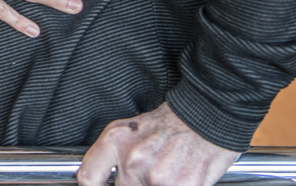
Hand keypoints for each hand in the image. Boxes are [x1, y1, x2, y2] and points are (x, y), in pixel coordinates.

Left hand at [77, 103, 239, 185]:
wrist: (206, 116)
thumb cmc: (168, 123)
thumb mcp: (128, 129)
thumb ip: (109, 155)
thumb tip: (96, 181)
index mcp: (116, 142)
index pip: (89, 178)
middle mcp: (134, 160)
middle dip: (134, 183)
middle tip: (149, 171)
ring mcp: (158, 178)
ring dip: (154, 185)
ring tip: (165, 172)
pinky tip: (178, 177)